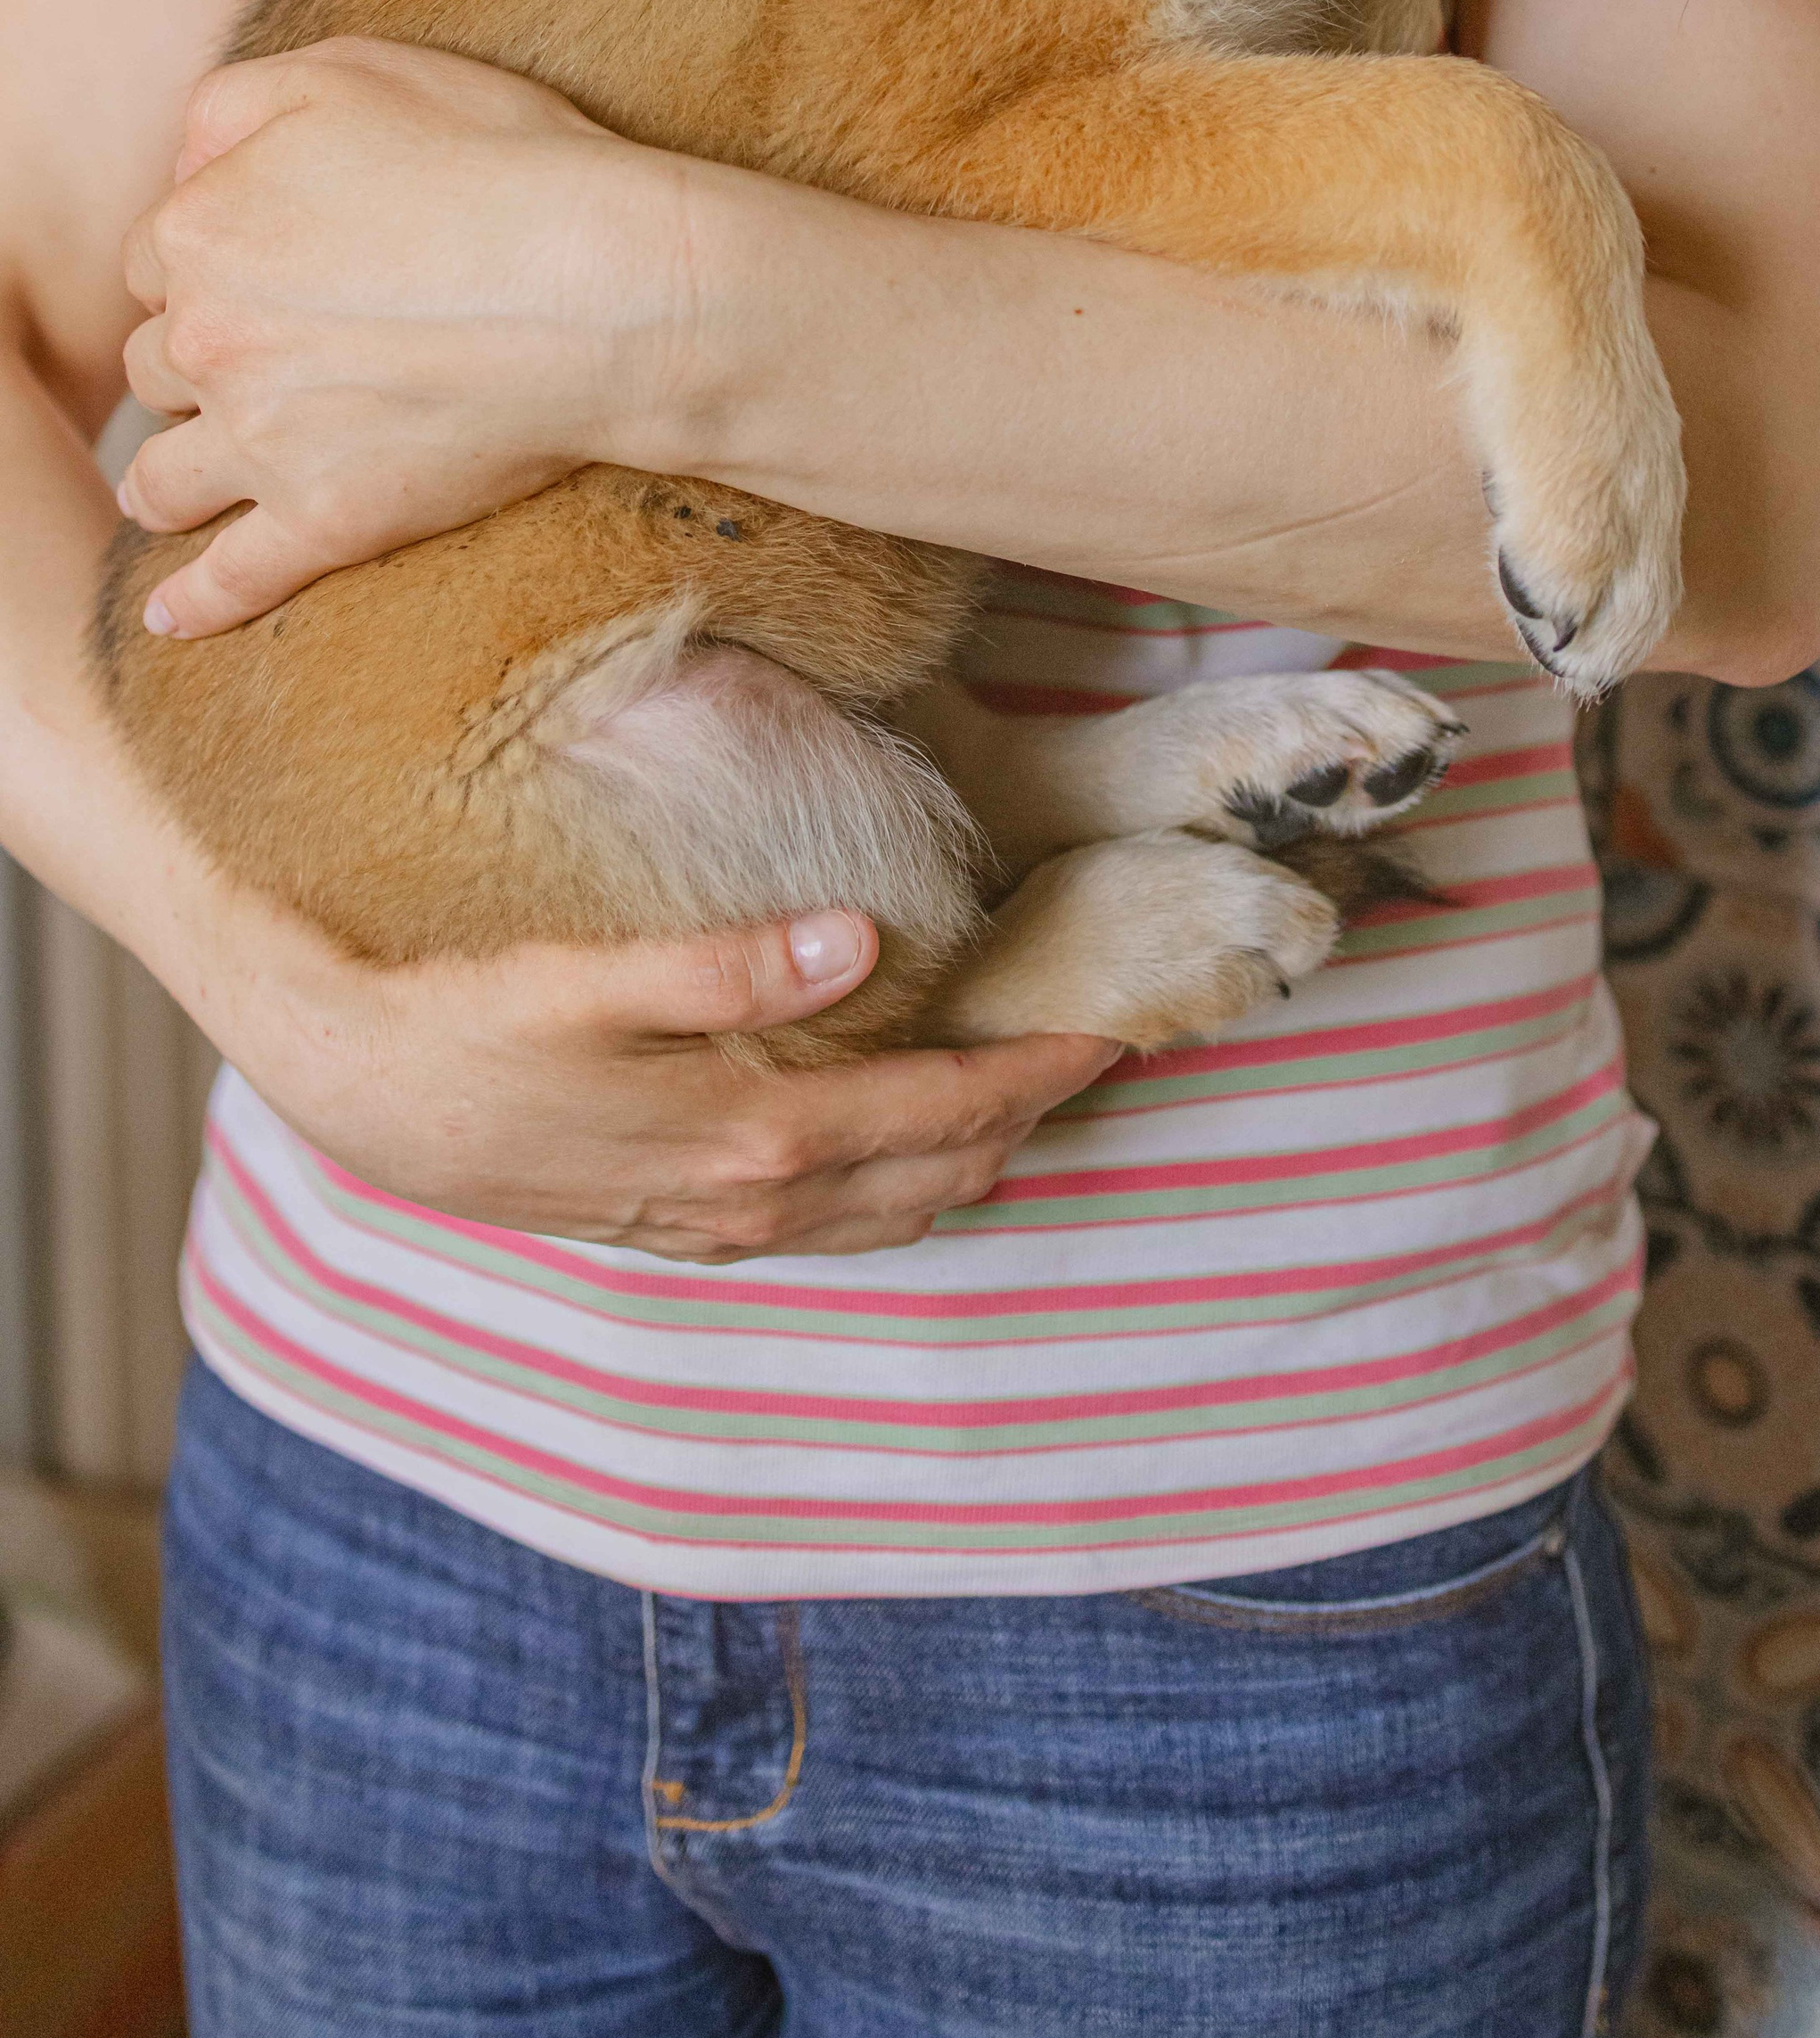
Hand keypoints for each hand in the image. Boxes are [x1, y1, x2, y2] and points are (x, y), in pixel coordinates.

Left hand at [117, 39, 693, 636]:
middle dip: (197, 363)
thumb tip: (182, 164)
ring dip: (168, 480)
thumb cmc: (504, 166)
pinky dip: (195, 603)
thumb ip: (237, 104)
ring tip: (183, 489)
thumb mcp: (354, 71)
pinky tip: (173, 617)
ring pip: (165, 476)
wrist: (608, 288)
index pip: (159, 258)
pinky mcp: (328, 521)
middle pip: (159, 363)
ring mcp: (264, 440)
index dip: (213, 263)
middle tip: (262, 364)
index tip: (267, 274)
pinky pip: (233, 578)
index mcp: (202, 229)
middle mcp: (210, 338)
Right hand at [180, 877, 1116, 1257]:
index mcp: (756, 1137)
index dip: (1039, 1068)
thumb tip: (862, 938)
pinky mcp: (679, 1227)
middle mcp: (754, 1199)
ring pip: (892, 1212)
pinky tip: (900, 1150)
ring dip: (971, 1157)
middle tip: (1096, 1050)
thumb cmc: (469, 1023)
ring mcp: (717, 1225)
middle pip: (942, 1169)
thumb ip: (728, 968)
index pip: (947, 1109)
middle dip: (1029, 1114)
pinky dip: (895, 1191)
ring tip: (1023, 1093)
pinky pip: (828, 1227)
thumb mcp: (587, 983)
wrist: (360, 1098)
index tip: (1114, 1026)